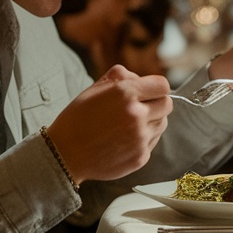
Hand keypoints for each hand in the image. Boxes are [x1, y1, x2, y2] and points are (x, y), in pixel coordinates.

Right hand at [47, 64, 172, 183]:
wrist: (65, 154)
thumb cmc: (78, 118)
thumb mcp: (94, 88)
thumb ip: (121, 76)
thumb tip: (141, 78)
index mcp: (125, 93)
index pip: (163, 85)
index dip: (155, 87)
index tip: (148, 92)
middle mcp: (136, 114)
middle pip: (167, 104)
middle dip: (157, 103)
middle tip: (140, 108)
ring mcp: (139, 138)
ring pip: (163, 123)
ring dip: (152, 121)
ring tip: (129, 124)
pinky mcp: (141, 157)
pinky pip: (153, 141)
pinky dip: (143, 139)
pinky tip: (123, 139)